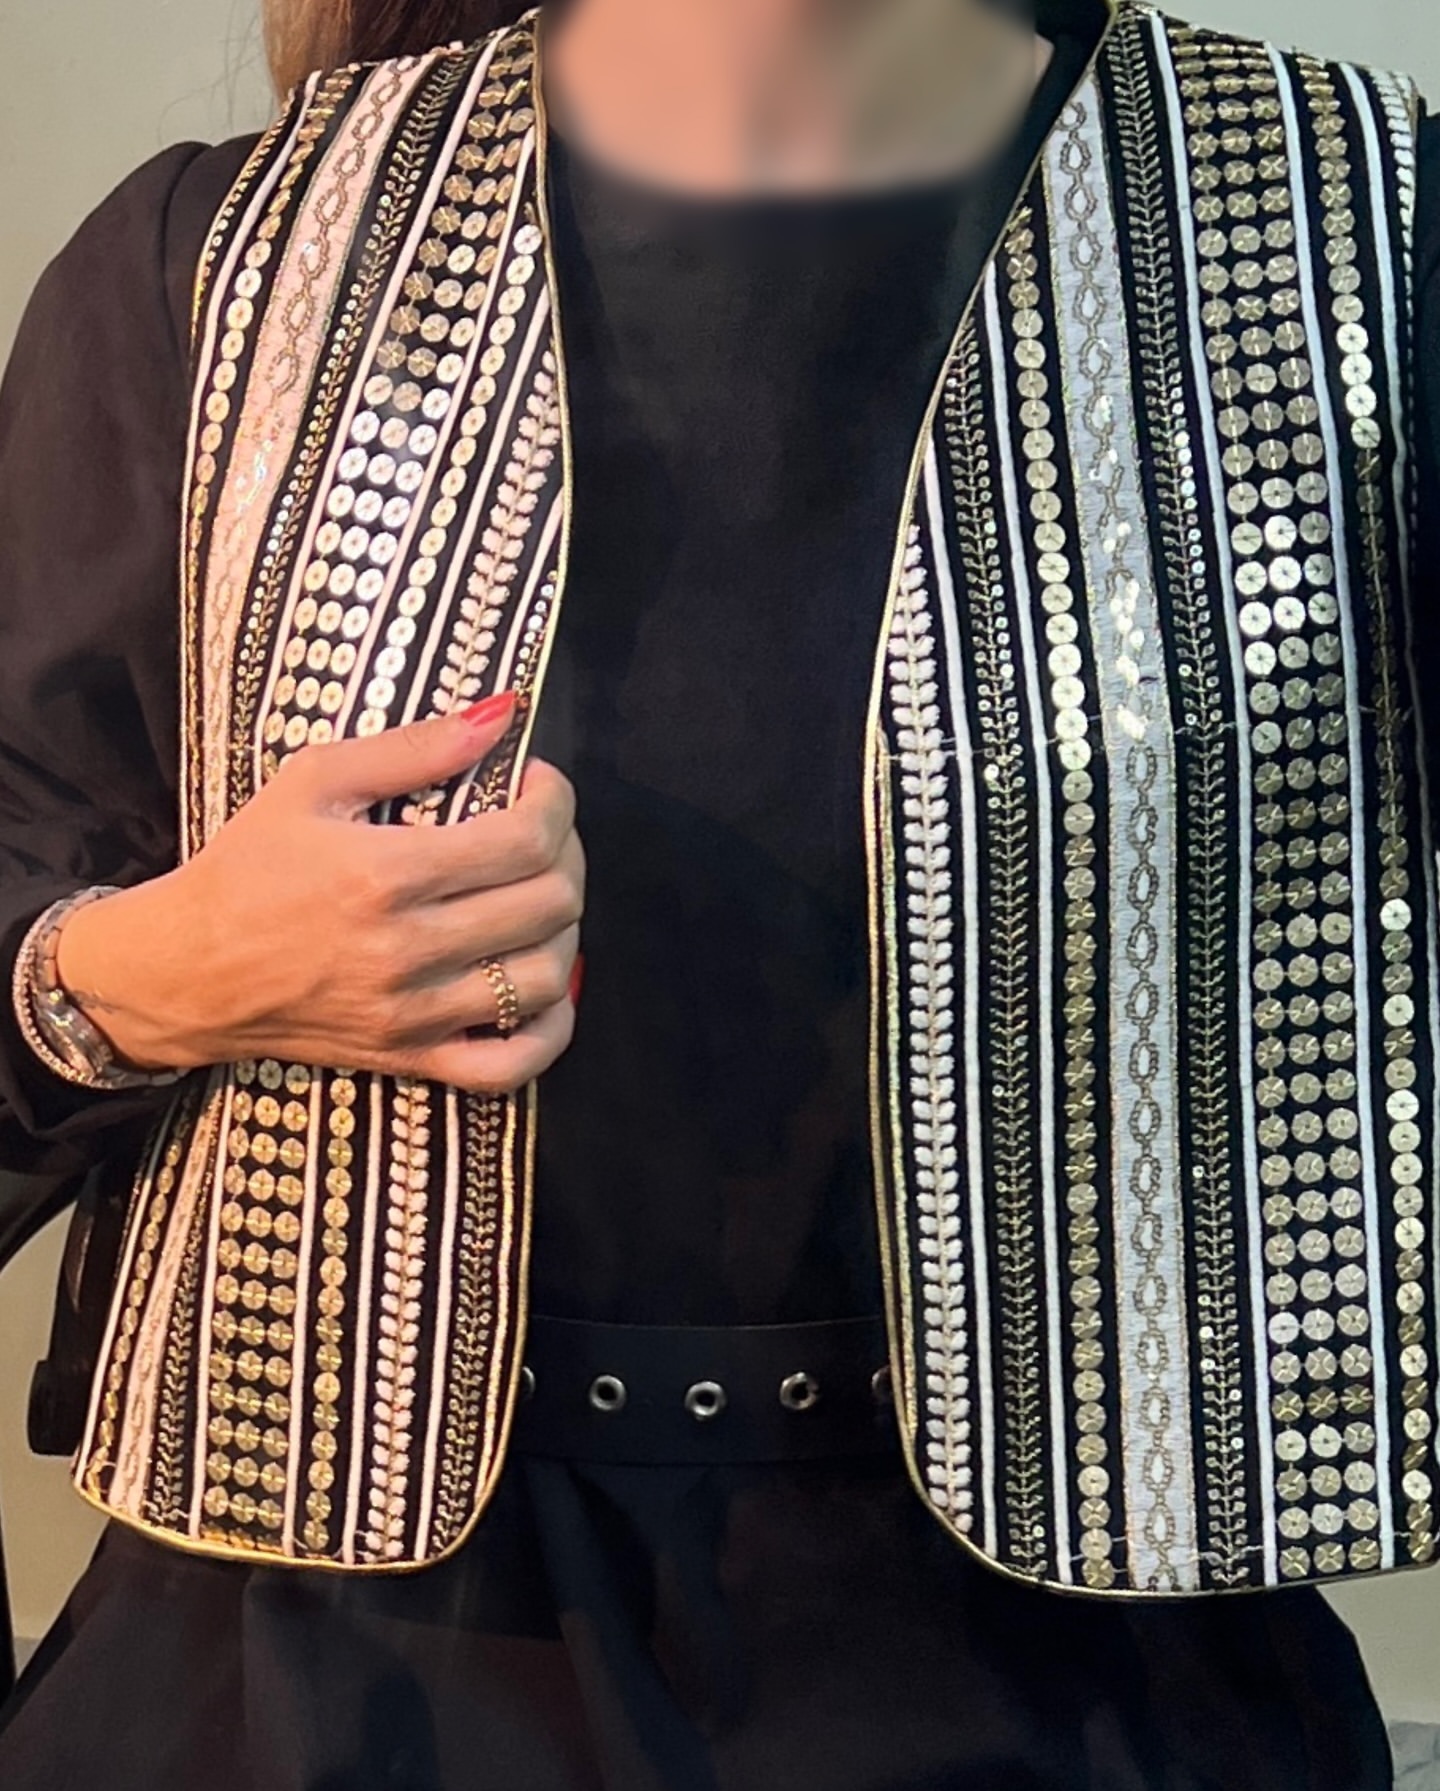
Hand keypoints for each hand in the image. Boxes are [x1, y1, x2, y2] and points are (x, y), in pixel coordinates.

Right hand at [55, 694, 583, 1094]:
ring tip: (541, 898)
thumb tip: (501, 716)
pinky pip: (511, 1066)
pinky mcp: (409, 1058)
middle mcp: (406, 950)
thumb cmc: (248, 867)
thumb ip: (413, 747)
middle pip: (548, 904)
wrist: (185, 969)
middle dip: (567, 855)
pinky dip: (550, 1030)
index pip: (525, 840)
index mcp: (385, 874)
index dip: (556, 803)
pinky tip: (547, 988)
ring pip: (543, 979)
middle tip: (542, 833)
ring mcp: (412, 1014)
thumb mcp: (314, 782)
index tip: (538, 784)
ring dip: (565, 930)